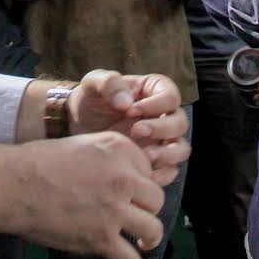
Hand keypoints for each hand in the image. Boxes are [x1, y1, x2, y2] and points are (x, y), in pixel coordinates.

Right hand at [0, 131, 164, 258]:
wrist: (13, 184)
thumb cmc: (38, 162)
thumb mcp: (83, 144)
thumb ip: (109, 159)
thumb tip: (124, 178)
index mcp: (120, 149)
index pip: (149, 170)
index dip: (139, 183)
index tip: (129, 192)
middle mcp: (123, 177)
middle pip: (156, 199)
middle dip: (147, 208)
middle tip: (135, 215)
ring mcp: (114, 210)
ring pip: (153, 229)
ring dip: (149, 237)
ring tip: (143, 240)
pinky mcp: (101, 238)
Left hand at [68, 70, 190, 185]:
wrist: (76, 127)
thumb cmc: (89, 100)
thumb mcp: (92, 83)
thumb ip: (109, 83)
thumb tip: (126, 103)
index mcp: (154, 91)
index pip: (171, 96)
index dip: (156, 104)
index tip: (130, 111)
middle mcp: (164, 116)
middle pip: (180, 123)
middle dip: (161, 128)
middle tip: (136, 131)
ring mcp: (161, 140)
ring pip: (181, 148)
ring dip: (168, 154)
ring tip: (144, 156)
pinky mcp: (156, 162)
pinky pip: (170, 171)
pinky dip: (161, 175)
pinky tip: (141, 174)